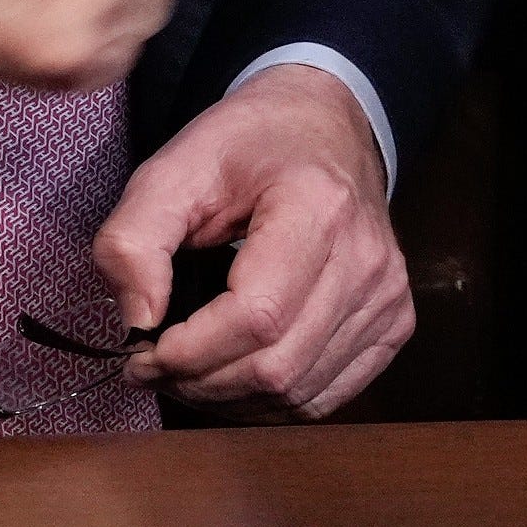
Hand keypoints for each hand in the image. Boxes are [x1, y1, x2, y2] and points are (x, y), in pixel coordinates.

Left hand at [100, 63, 409, 419]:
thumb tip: (136, 322)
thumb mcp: (173, 168)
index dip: (190, 352)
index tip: (142, 350)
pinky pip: (325, 397)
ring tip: (188, 369)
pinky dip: (269, 401)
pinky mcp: (393, 322)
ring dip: (228, 398)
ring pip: (297, 393)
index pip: (256, 316)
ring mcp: (387, 296)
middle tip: (152, 365)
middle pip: (277, 367)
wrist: (325, 124)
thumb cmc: (249, 145)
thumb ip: (133, 240)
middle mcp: (367, 259)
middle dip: (198, 382)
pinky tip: (235, 374)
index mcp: (318, 207)